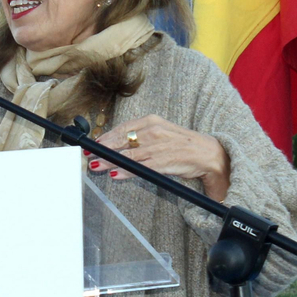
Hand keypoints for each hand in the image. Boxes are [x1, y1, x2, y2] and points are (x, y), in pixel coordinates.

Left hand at [88, 114, 231, 202]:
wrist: (207, 153)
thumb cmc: (181, 144)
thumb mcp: (160, 132)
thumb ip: (141, 135)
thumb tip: (119, 143)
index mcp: (152, 121)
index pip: (123, 128)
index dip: (106, 136)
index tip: (94, 143)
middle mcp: (153, 132)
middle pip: (121, 141)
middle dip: (103, 149)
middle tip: (88, 155)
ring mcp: (157, 147)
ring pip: (127, 155)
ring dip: (109, 162)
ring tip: (96, 166)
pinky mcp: (163, 163)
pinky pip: (140, 167)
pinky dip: (126, 171)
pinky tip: (115, 175)